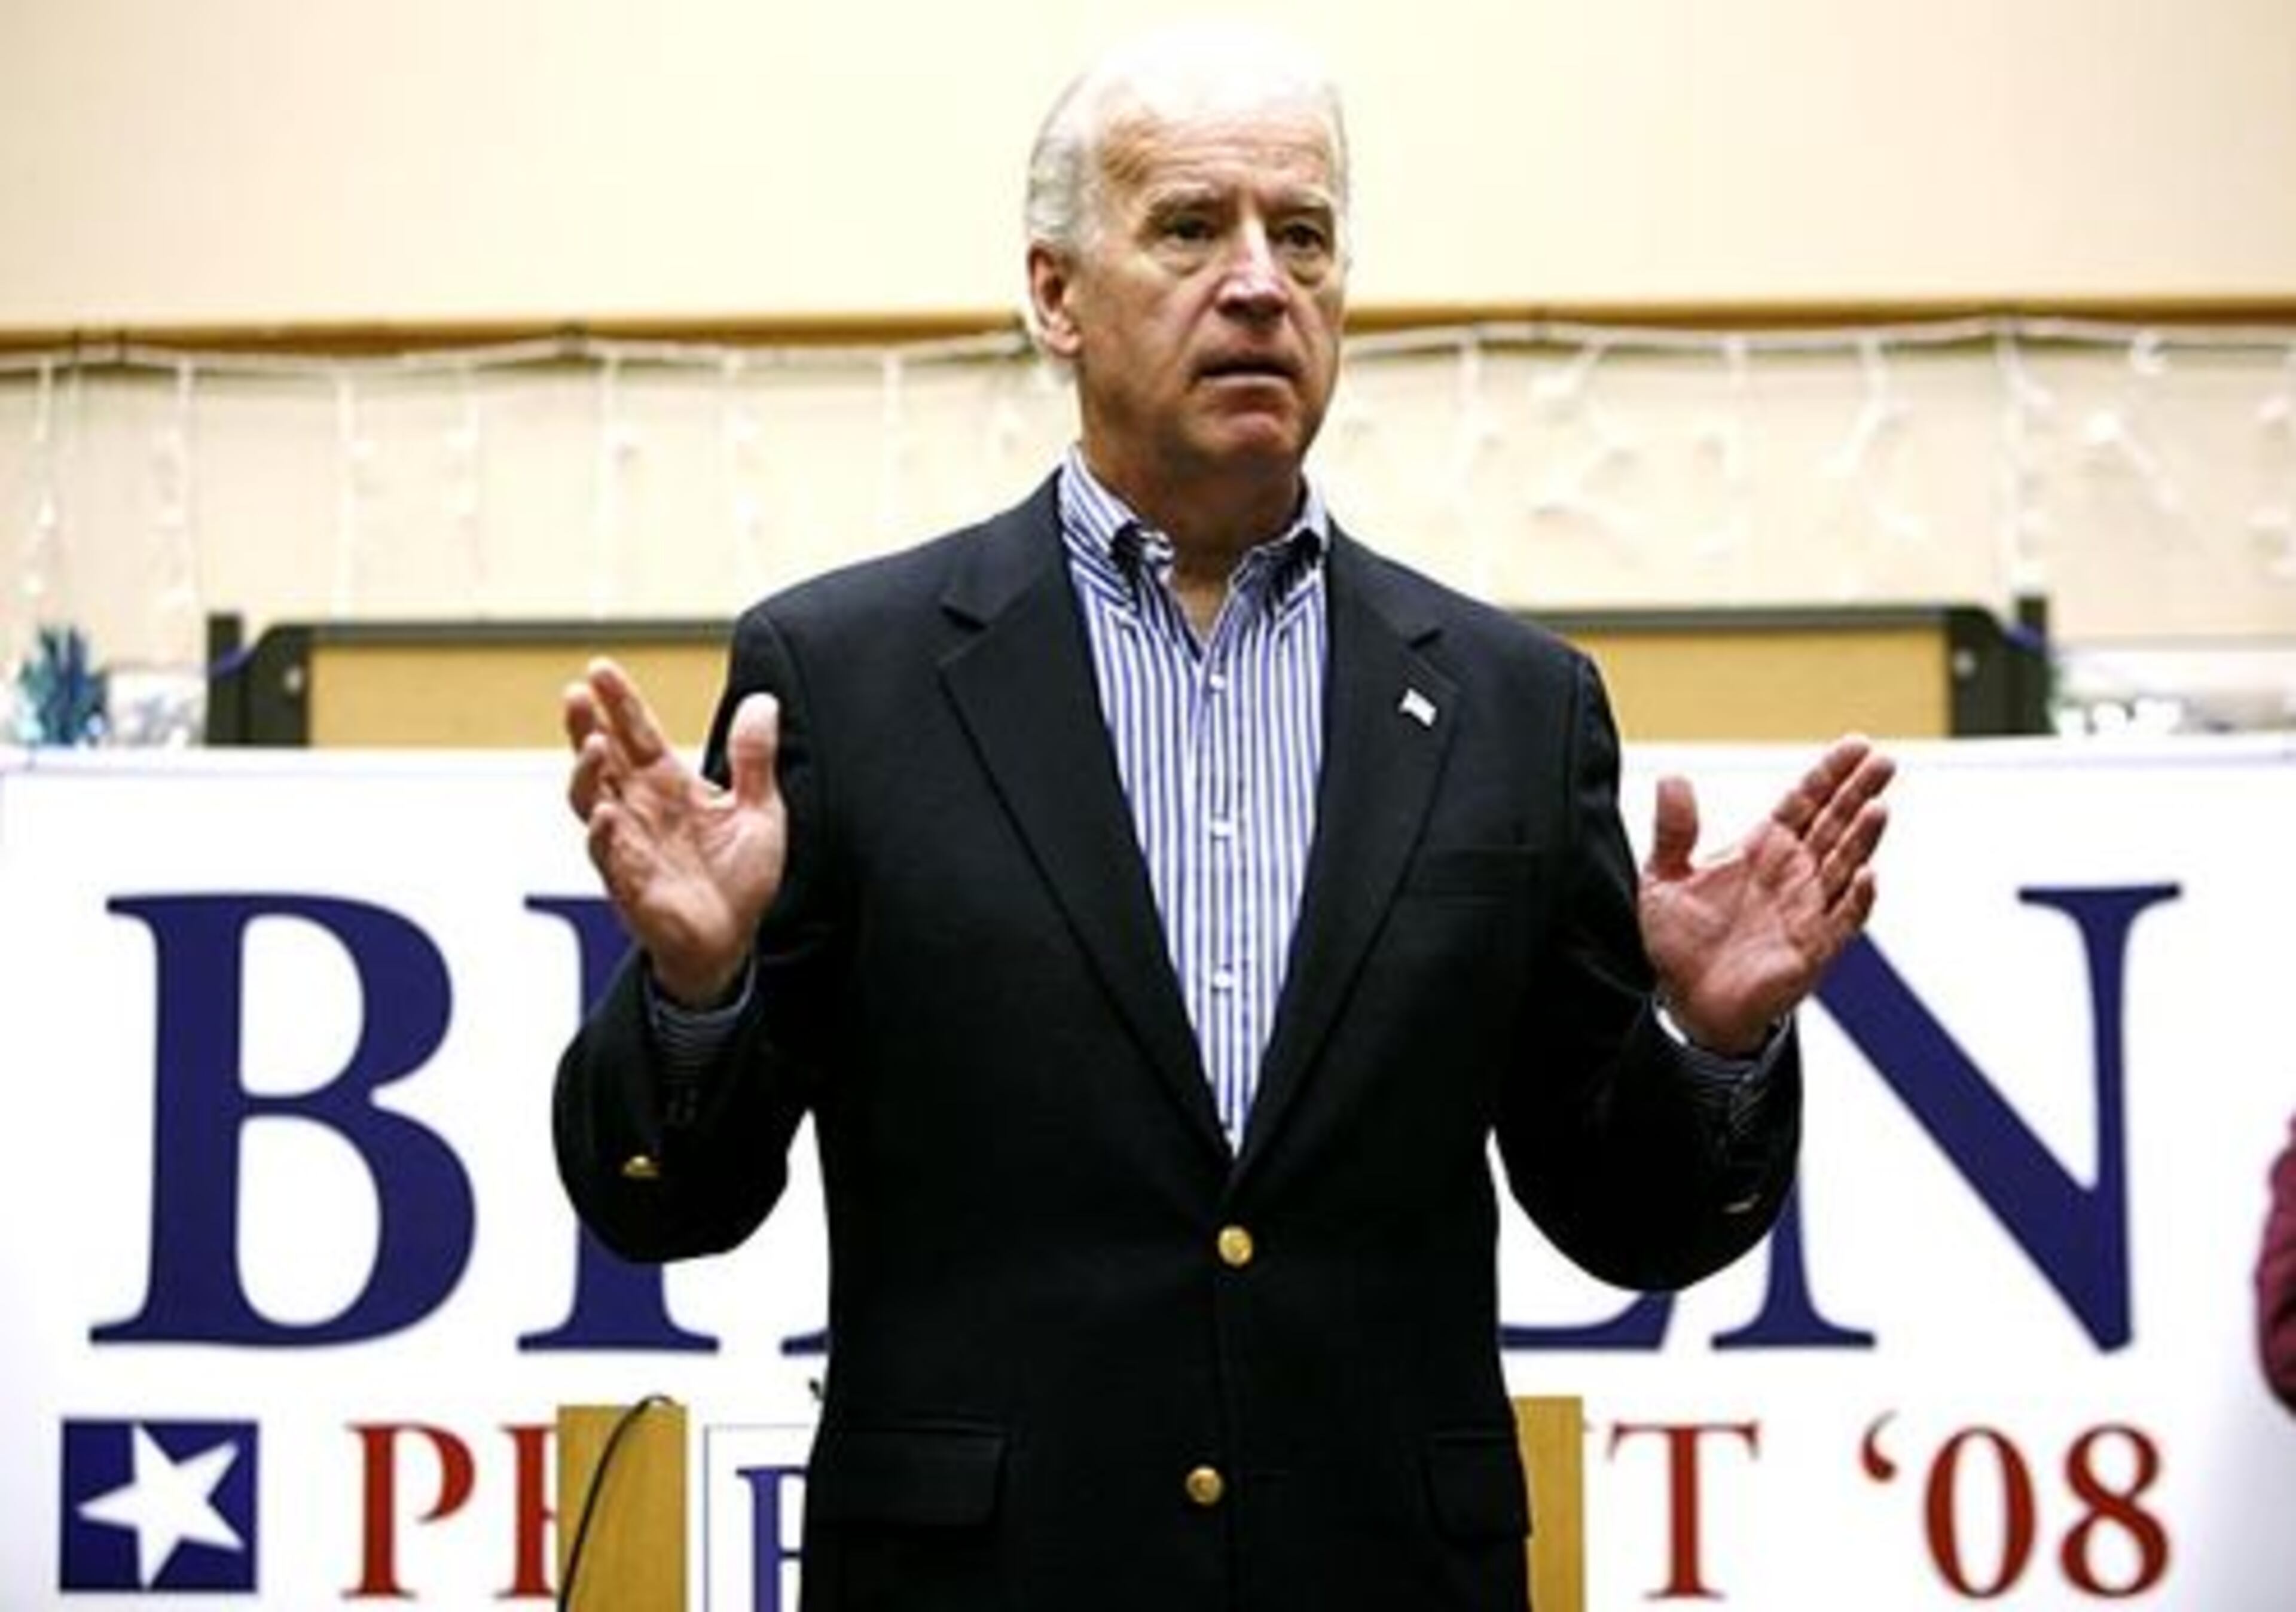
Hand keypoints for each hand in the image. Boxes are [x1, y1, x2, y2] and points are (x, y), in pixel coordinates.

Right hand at [563, 657, 785, 1005]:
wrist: (732, 941)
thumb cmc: (739, 878)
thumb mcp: (760, 811)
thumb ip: (754, 758)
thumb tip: (763, 701)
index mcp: (668, 785)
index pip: (636, 733)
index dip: (618, 701)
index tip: (600, 668)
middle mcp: (640, 808)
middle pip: (602, 758)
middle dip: (586, 725)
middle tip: (577, 693)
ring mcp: (629, 843)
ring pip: (591, 800)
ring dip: (587, 772)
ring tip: (594, 744)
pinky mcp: (629, 882)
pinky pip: (608, 855)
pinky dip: (605, 834)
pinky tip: (607, 814)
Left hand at [1638, 735, 1894, 1053]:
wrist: (1688, 1002)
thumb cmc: (1681, 941)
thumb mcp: (1664, 877)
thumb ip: (1673, 829)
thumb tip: (1672, 778)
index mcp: (1763, 850)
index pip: (1804, 802)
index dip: (1829, 774)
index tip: (1856, 744)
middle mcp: (1793, 874)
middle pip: (1834, 823)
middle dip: (1858, 792)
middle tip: (1883, 761)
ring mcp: (1808, 909)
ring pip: (1845, 864)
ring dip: (1862, 837)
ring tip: (1877, 806)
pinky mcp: (1813, 948)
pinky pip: (1843, 920)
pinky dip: (1856, 898)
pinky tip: (1866, 874)